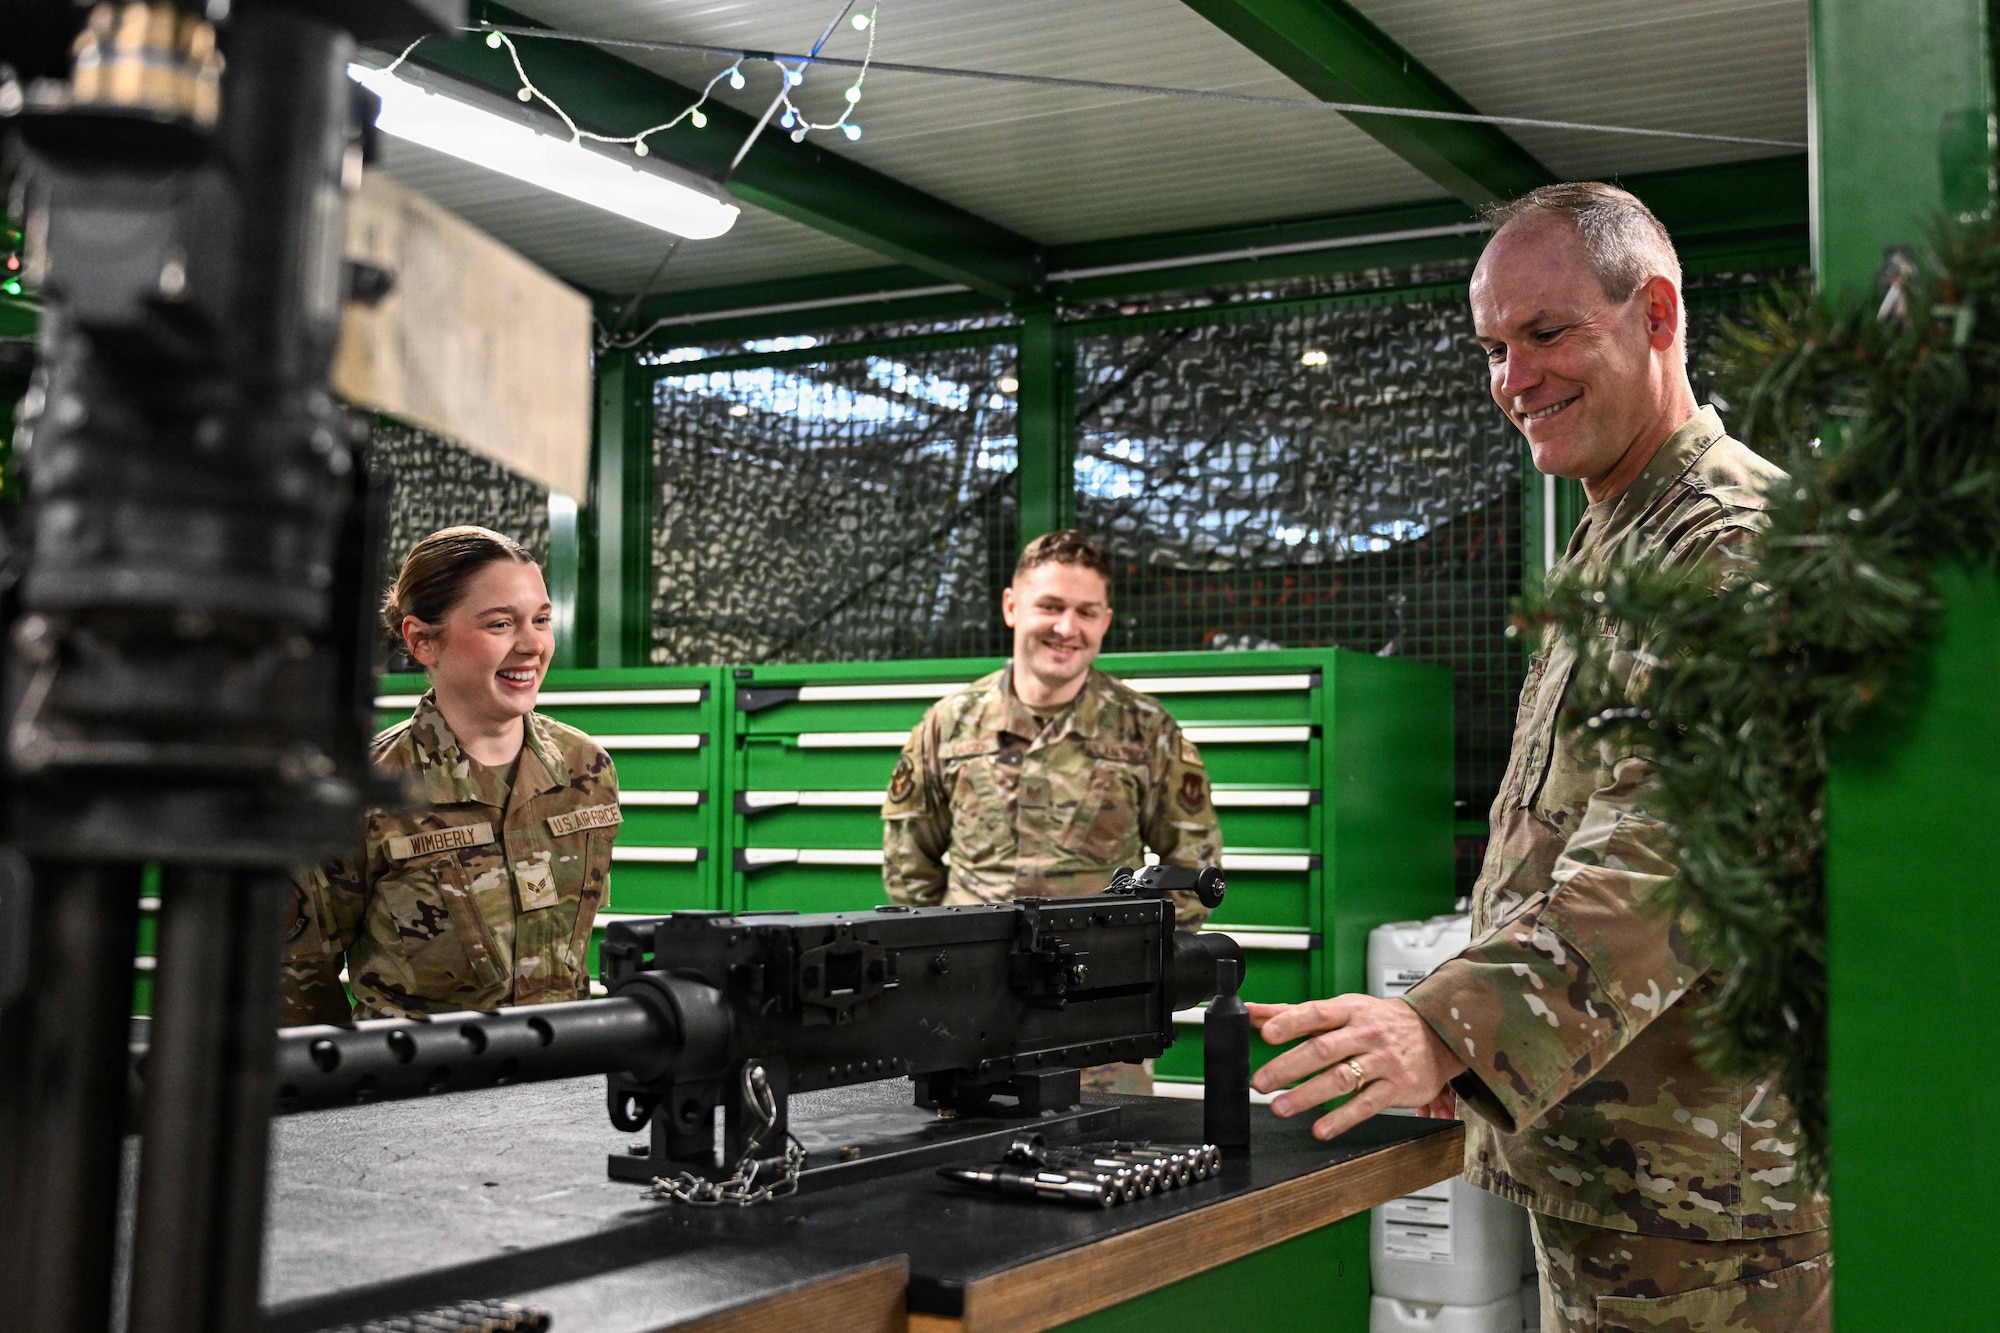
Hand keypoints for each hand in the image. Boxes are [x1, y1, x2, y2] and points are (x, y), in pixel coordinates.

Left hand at [1248, 995, 1467, 1141]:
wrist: (1437, 1033)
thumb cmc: (1379, 1021)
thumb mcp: (1342, 1009)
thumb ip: (1295, 1013)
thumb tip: (1253, 1013)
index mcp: (1350, 1010)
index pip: (1317, 1013)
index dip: (1291, 1022)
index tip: (1265, 1033)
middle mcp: (1366, 1033)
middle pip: (1324, 1049)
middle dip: (1289, 1066)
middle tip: (1261, 1082)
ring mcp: (1383, 1061)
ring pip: (1343, 1078)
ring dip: (1308, 1095)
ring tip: (1281, 1107)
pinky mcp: (1397, 1087)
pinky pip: (1367, 1104)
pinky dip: (1342, 1119)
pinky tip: (1321, 1128)